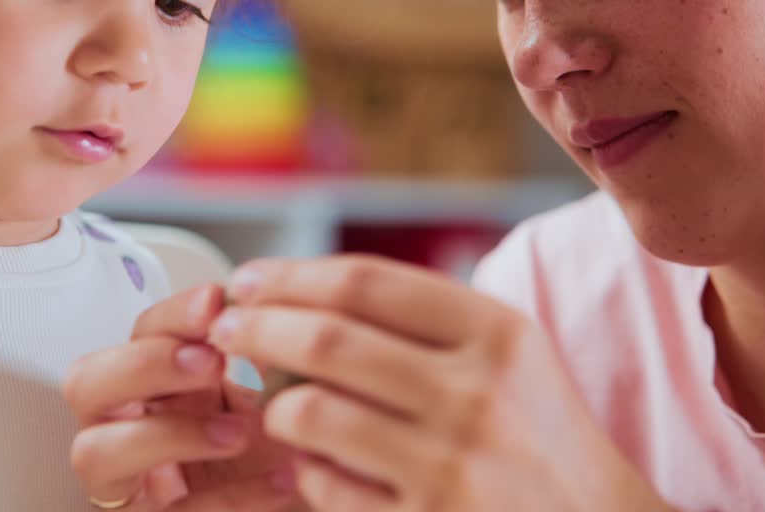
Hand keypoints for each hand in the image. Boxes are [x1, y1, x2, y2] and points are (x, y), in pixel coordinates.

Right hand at [66, 284, 301, 510]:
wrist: (304, 498)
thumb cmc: (271, 451)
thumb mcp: (265, 398)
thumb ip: (249, 362)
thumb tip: (252, 321)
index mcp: (156, 383)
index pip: (139, 334)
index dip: (171, 316)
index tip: (215, 302)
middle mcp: (126, 428)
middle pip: (85, 384)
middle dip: (145, 365)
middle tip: (211, 362)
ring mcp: (129, 483)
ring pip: (94, 453)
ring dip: (169, 434)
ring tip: (239, 431)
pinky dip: (230, 498)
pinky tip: (280, 480)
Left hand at [208, 255, 672, 511]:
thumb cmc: (538, 434)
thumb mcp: (509, 355)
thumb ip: (424, 318)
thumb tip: (304, 292)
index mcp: (496, 333)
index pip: (364, 281)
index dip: (289, 276)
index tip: (249, 281)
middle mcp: (477, 392)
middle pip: (327, 338)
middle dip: (256, 328)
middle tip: (226, 331)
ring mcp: (453, 465)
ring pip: (313, 412)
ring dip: (274, 406)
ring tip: (270, 405)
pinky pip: (327, 487)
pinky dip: (306, 471)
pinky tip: (313, 465)